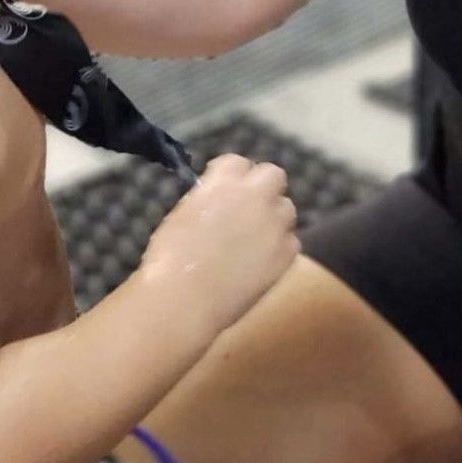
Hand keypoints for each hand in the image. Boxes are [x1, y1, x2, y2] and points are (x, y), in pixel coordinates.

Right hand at [141, 154, 298, 333]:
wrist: (184, 300)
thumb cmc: (170, 258)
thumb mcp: (183, 214)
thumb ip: (208, 199)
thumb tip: (219, 201)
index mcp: (224, 180)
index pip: (238, 162)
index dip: (232, 176)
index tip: (225, 190)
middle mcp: (255, 195)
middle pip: (273, 175)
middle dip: (263, 188)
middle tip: (248, 209)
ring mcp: (275, 223)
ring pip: (287, 208)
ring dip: (274, 217)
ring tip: (254, 240)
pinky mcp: (286, 253)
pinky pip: (291, 241)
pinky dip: (279, 248)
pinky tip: (260, 263)